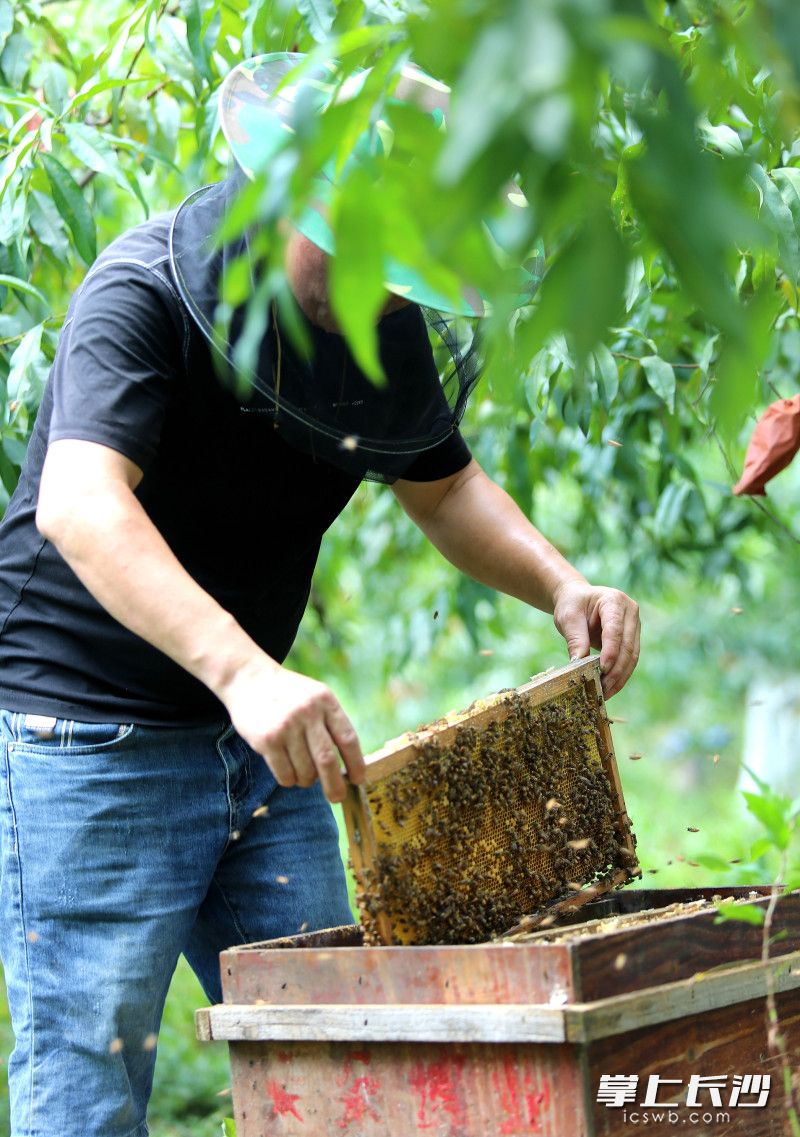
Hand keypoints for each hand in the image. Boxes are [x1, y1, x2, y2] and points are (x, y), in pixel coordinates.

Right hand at [220, 657, 364, 801]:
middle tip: (337, 797)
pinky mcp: (267, 739)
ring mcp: (286, 726)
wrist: (249, 679)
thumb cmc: (288, 694)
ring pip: (305, 771)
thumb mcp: (315, 696)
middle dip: (334, 785)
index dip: (356, 763)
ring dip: (307, 780)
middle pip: (327, 760)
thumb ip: (330, 723)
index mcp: (326, 701)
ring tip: (303, 774)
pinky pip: (284, 775)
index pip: (348, 739)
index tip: (358, 779)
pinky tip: (288, 771)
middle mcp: (307, 713)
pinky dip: (289, 780)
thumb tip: (348, 765)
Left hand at [551, 580, 639, 697]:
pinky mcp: (633, 638)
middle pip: (628, 645)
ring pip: (632, 656)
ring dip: (620, 676)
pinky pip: (630, 660)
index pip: (615, 629)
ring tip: (606, 692)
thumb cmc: (572, 605)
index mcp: (614, 601)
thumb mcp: (568, 618)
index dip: (611, 651)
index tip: (603, 669)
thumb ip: (575, 639)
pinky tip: (610, 688)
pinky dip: (621, 675)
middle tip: (603, 688)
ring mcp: (634, 625)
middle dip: (616, 670)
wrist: (578, 599)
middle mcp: (630, 612)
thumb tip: (579, 664)